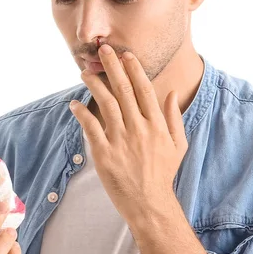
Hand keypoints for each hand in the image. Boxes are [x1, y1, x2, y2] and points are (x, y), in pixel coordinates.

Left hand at [69, 44, 187, 225]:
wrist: (149, 203)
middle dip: (113, 68)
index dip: (134, 70)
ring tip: (85, 72)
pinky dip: (82, 113)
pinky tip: (74, 103)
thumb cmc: (163, 173)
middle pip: (124, 91)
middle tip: (102, 50)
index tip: (126, 55)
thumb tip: (170, 93)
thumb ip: (174, 117)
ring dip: (94, 85)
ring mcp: (121, 141)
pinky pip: (91, 127)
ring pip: (106, 104)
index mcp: (157, 125)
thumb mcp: (178, 144)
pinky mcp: (104, 154)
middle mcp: (139, 129)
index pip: (144, 90)